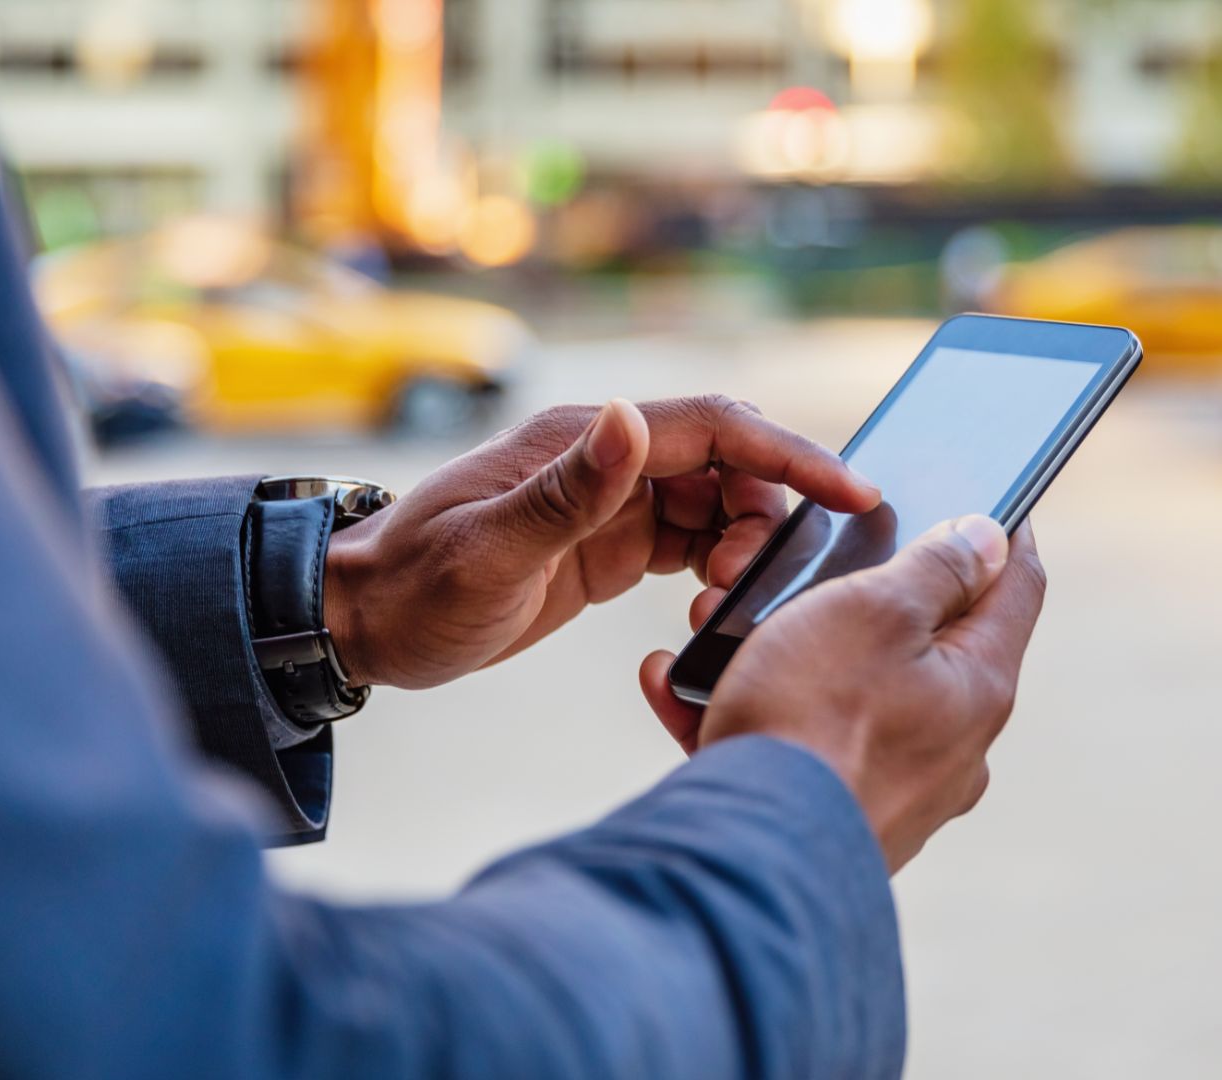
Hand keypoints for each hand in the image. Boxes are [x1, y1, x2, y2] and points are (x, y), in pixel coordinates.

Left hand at [323, 396, 879, 689]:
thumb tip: (635, 418)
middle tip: (751, 581)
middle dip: (768, 512)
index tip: (854, 493)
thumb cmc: (418, 587)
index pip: (717, 428)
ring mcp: (611, 500)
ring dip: (742, 545)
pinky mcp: (608, 543)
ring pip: (717, 502)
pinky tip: (710, 607)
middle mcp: (608, 458)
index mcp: (588, 439)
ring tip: (722, 603)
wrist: (367, 621)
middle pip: (730, 462)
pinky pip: (689, 539)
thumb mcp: (491, 550)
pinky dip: (716, 566)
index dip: (793, 455)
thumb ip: (568, 489)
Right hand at [639, 516, 1046, 871]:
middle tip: (811, 560)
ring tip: (715, 625)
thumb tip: (988, 538)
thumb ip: (935, 567)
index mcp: (979, 686)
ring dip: (784, 650)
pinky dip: (739, 709)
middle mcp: (951, 746)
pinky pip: (790, 745)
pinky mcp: (831, 821)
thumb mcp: (874, 609)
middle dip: (860, 592)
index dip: (1006, 530)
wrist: (747, 855)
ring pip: (840, 691)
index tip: (991, 495)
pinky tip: (678, 687)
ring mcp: (894, 790)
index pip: (1019, 587)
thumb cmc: (813, 720)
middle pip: (923, 641)